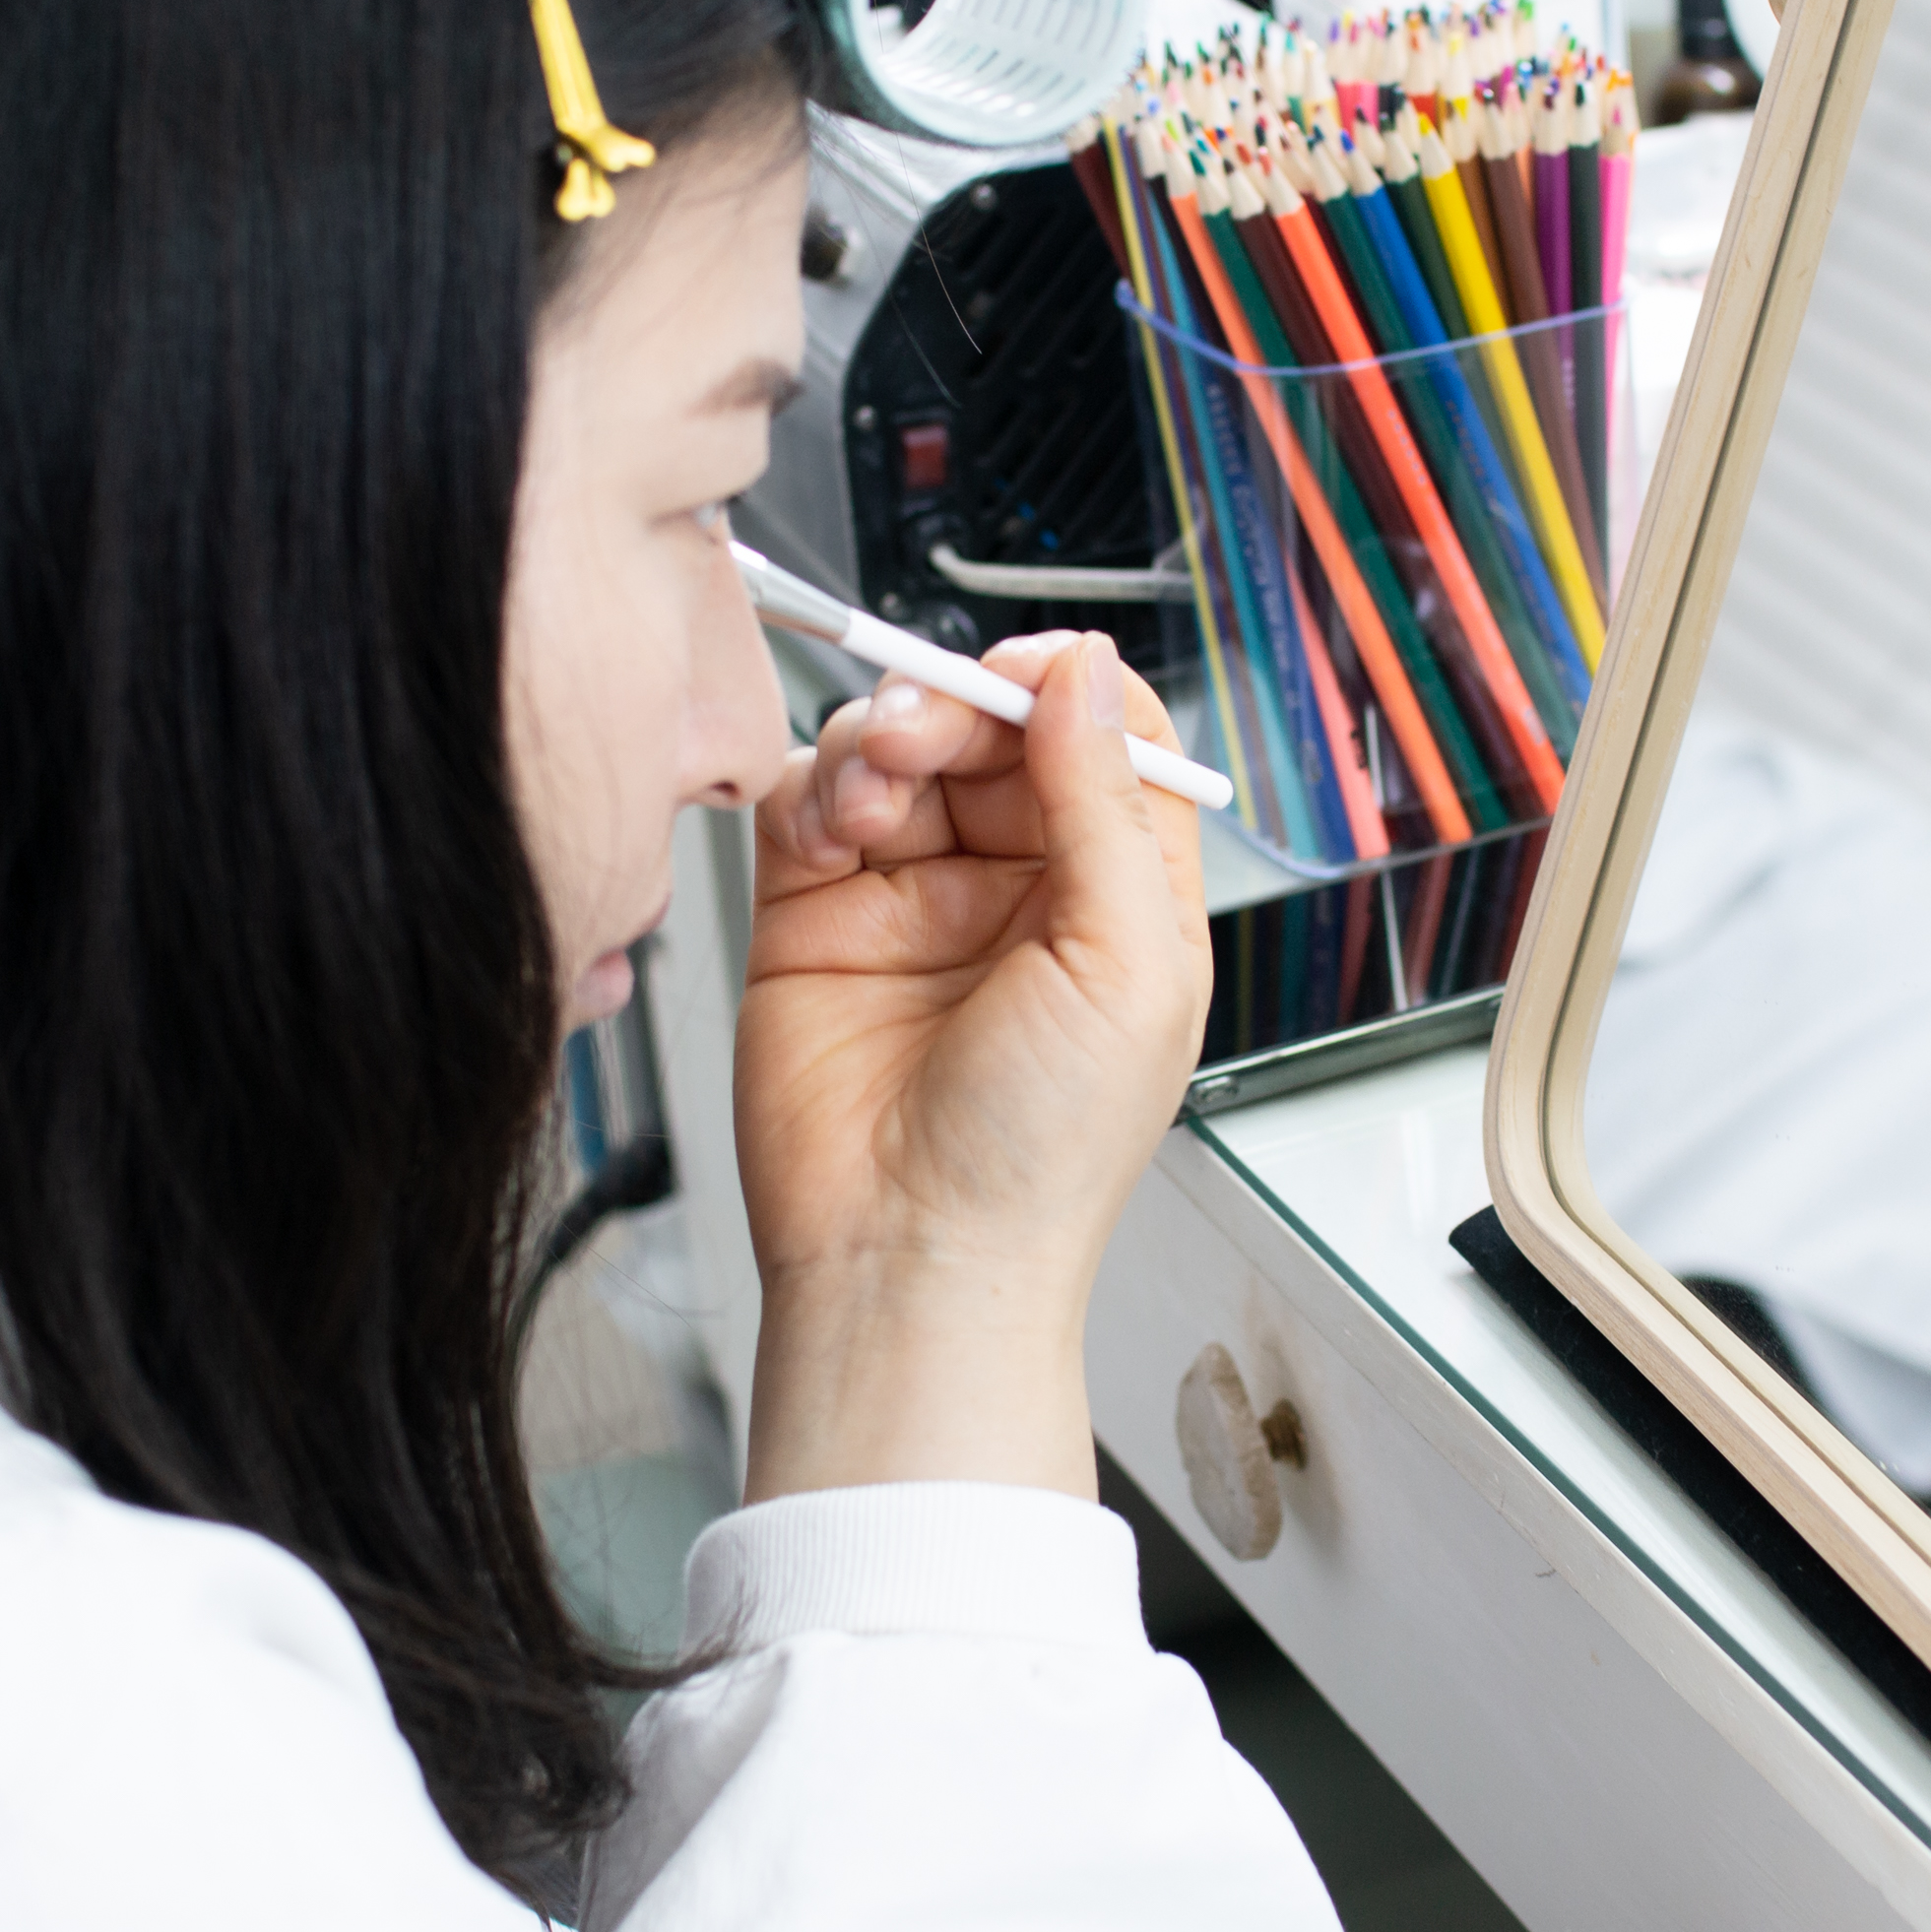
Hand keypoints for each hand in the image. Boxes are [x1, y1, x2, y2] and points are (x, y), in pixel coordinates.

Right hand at [733, 633, 1209, 1500]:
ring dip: (876, 741)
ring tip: (871, 801)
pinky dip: (812, 787)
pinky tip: (831, 834)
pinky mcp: (816, 913)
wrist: (907, 1258)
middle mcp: (1016, 884)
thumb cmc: (1038, 1156)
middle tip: (917, 733)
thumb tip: (1087, 673)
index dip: (1061, 690)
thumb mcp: (1124, 965)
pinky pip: (807, 799)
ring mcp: (912, 895)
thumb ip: (1107, 804)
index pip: (1105, 736)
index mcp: (1117, 894)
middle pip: (988, 727)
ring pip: (893, 746)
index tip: (1017, 683)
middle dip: (951, 707)